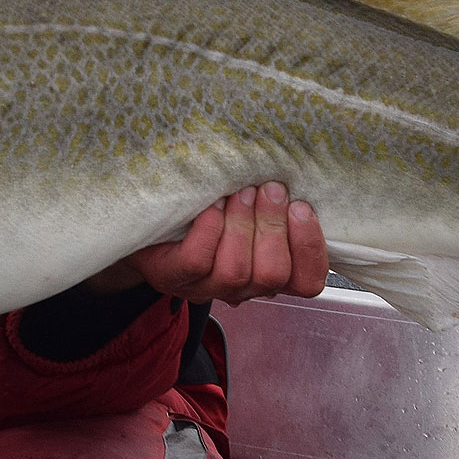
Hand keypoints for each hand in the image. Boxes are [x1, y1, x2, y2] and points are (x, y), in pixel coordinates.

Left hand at [90, 183, 329, 306]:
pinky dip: (208, 230)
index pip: (307, 282)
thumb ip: (275, 200)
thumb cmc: (209, 205)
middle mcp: (242, 288)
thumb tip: (296, 170)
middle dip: (273, 227)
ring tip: (239, 192)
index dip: (310, 248)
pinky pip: (196, 261)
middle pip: (272, 275)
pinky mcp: (171, 276)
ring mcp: (205, 286)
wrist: (148, 216)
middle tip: (269, 189)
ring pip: (235, 271)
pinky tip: (210, 206)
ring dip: (241, 225)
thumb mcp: (249, 202)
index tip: (302, 207)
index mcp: (269, 272)